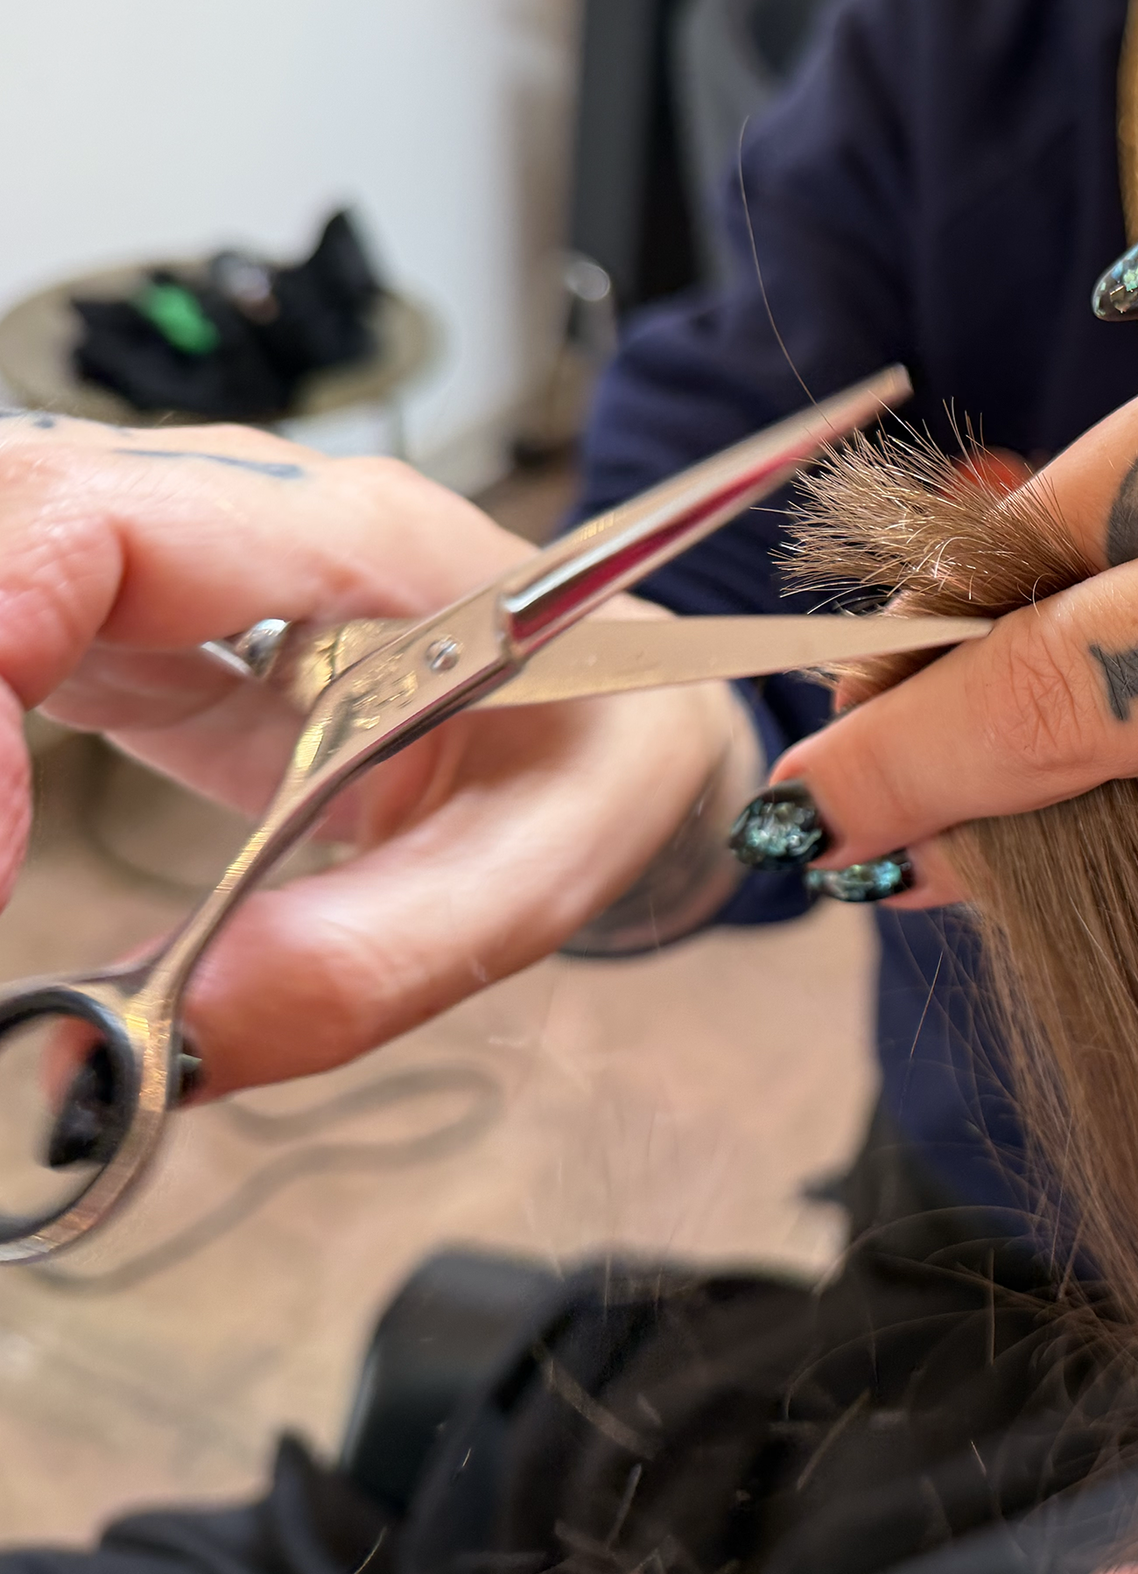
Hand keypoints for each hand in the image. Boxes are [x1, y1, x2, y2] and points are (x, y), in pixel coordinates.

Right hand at [0, 414, 749, 1093]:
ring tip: (4, 866)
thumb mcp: (532, 879)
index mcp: (363, 547)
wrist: (639, 721)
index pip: (114, 522)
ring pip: (1, 558)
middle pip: (24, 513)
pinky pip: (10, 638)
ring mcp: (188, 562)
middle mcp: (254, 518)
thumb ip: (350, 966)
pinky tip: (3, 844)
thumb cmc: (605, 762)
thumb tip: (109, 1060)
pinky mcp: (147, 627)